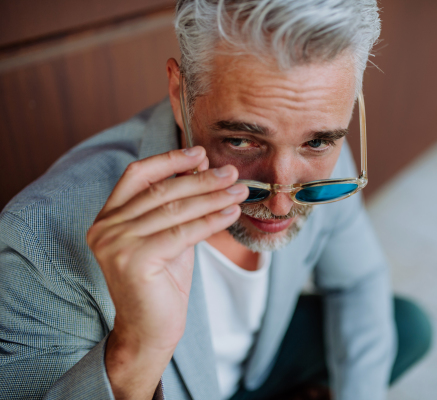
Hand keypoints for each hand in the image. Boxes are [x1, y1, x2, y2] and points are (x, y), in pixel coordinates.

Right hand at [86, 146, 247, 398]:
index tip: (199, 152)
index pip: (138, 175)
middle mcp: (106, 227)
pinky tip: (231, 213)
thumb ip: (179, 206)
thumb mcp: (168, 235)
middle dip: (201, 179)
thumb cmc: (161, 282)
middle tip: (231, 173)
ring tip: (239, 191)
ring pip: (175, 210)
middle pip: (162, 191)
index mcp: (108, 217)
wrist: (149, 330)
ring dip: (213, 197)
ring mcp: (116, 243)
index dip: (169, 160)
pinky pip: (183, 232)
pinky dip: (211, 220)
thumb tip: (203, 167)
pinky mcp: (134, 259)